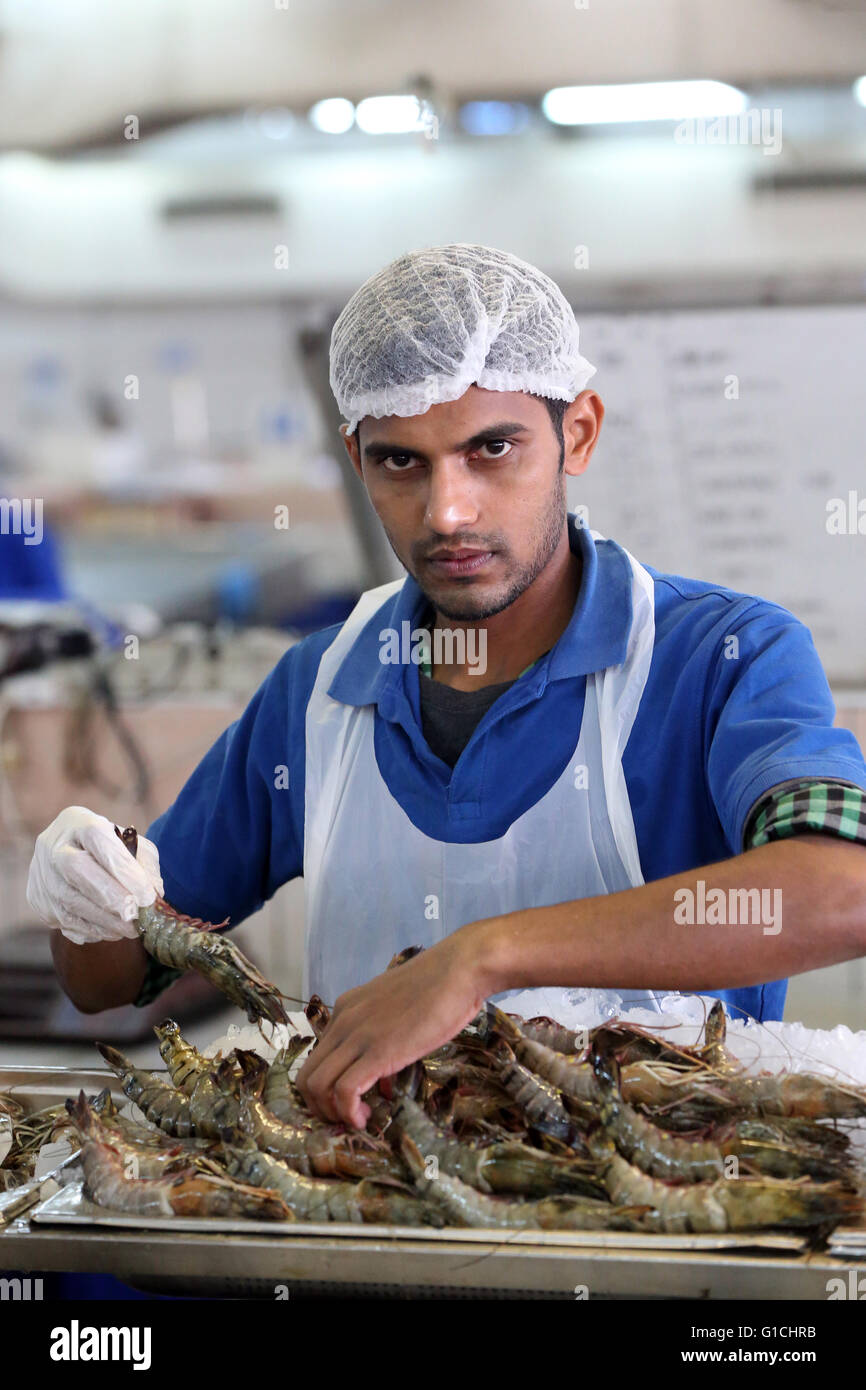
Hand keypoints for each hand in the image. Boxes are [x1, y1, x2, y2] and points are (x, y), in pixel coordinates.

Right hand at [27, 806, 163, 945]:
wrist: (73, 854)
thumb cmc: (111, 848)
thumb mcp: (134, 845)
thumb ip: (146, 864)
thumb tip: (153, 896)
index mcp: (79, 822)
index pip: (98, 839)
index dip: (123, 869)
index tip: (147, 896)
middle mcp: (53, 845)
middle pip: (76, 869)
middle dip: (110, 896)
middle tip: (136, 916)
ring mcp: (41, 874)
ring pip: (69, 901)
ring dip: (104, 921)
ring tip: (131, 929)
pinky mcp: (38, 900)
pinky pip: (64, 921)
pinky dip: (92, 930)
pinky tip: (113, 931)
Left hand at [296, 929, 492, 1128]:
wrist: (458, 969)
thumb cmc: (438, 988)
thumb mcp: (398, 1014)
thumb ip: (383, 1042)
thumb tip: (383, 1084)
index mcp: (346, 1009)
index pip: (317, 1057)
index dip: (326, 1088)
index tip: (349, 1102)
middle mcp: (343, 1021)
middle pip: (307, 1076)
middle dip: (321, 1106)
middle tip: (347, 1119)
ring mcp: (357, 1035)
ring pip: (316, 1085)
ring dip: (332, 1113)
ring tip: (359, 1120)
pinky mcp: (377, 1051)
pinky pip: (344, 1090)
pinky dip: (349, 1113)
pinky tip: (366, 1118)